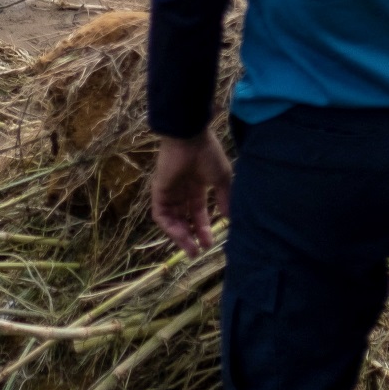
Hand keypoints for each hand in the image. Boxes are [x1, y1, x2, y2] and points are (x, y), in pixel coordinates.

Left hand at [149, 132, 231, 254]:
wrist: (189, 138)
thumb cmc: (207, 155)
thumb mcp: (221, 179)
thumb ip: (224, 198)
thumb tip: (230, 218)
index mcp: (197, 185)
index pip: (198, 212)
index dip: (204, 228)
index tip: (210, 243)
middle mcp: (182, 190)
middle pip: (185, 219)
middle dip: (192, 236)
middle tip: (198, 252)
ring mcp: (169, 192)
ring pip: (173, 220)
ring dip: (181, 236)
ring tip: (191, 249)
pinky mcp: (159, 192)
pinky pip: (161, 214)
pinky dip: (170, 227)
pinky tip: (181, 236)